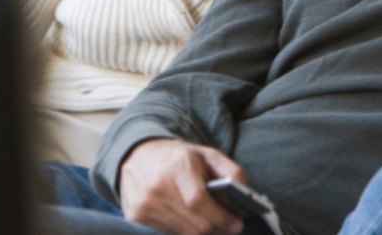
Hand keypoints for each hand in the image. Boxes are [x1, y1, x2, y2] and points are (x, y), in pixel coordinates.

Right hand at [118, 139, 246, 234]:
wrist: (137, 155)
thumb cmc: (177, 156)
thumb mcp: (206, 154)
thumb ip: (230, 170)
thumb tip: (245, 193)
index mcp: (177, 166)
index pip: (198, 201)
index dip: (220, 217)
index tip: (236, 224)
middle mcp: (157, 187)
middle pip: (193, 223)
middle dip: (217, 229)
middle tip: (230, 227)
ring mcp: (144, 204)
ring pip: (183, 233)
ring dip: (202, 232)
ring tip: (213, 223)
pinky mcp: (135, 216)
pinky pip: (169, 233)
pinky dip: (184, 230)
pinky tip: (191, 220)